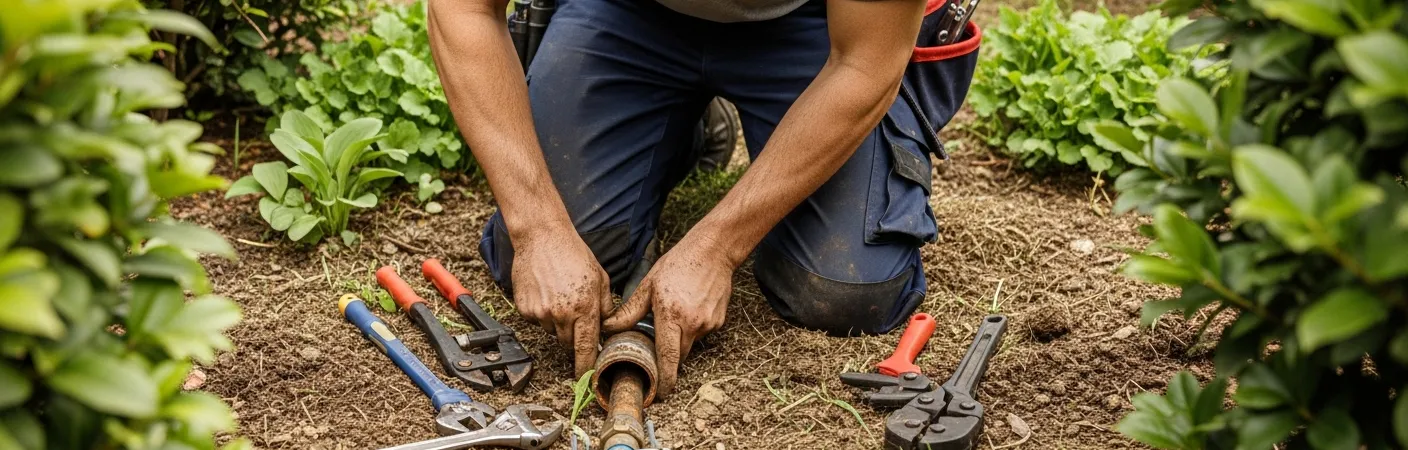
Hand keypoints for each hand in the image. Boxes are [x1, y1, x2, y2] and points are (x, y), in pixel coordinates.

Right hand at [511, 226, 612, 376]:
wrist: (542, 237)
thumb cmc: (573, 253)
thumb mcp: (600, 278)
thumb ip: (605, 306)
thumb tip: (606, 327)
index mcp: (584, 308)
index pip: (586, 348)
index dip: (586, 365)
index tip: (587, 377)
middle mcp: (562, 314)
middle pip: (567, 343)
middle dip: (573, 336)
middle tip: (574, 314)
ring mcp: (541, 313)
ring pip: (552, 332)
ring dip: (557, 322)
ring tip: (559, 295)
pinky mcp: (525, 309)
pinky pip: (536, 321)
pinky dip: (541, 312)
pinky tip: (545, 292)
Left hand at [603, 234, 733, 396]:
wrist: (713, 251)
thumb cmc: (679, 264)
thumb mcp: (649, 285)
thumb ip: (630, 311)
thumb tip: (609, 327)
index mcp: (671, 315)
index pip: (668, 356)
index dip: (664, 379)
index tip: (660, 393)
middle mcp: (692, 323)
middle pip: (679, 355)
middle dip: (668, 356)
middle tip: (658, 345)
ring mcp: (708, 323)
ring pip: (690, 343)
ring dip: (680, 337)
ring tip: (675, 313)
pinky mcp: (719, 320)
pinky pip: (702, 332)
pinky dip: (693, 326)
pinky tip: (689, 307)